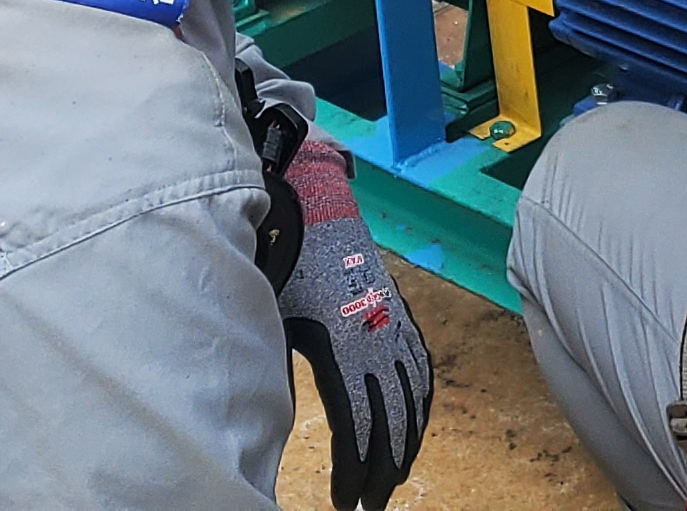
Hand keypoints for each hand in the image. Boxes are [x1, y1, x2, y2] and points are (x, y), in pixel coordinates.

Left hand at [275, 137, 430, 509]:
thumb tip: (264, 423)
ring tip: (393, 480)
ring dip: (404, 446)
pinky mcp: (401, 315)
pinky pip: (422, 369)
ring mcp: (394, 326)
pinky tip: (416, 425)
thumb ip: (276, 369)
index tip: (344, 504)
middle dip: (380, 472)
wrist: (315, 205)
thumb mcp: (271, 318)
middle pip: (389, 423)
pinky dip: (422, 405)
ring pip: (412, 401)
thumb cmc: (283, 261)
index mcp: (341, 344)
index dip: (354, 471)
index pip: (356, 425)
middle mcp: (377, 339)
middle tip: (368, 508)